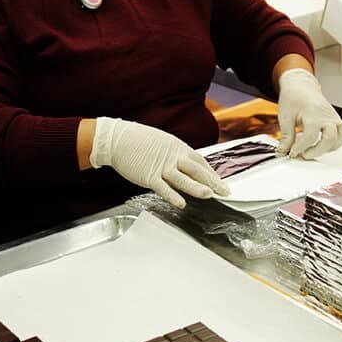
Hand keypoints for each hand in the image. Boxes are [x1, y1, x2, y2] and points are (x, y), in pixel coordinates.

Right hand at [90, 118, 229, 208]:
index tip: (221, 182)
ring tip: (209, 195)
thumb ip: (175, 154)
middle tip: (224, 191)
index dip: (211, 172)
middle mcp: (172, 156)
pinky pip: (163, 188)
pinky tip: (181, 203)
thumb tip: (186, 164)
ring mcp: (161, 167)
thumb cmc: (138, 140)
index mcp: (177, 147)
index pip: (200, 161)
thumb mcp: (162, 142)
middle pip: (196, 170)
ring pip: (183, 178)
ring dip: (197, 187)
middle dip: (212, 181)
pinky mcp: (148, 176)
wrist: (117, 138)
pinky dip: (172, 196)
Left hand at [276, 69, 341, 158]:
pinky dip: (336, 143)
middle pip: (330, 139)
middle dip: (316, 151)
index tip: (292, 153)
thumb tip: (283, 152)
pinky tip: (322, 145)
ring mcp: (334, 117)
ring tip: (313, 150)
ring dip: (328, 148)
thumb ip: (286, 136)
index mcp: (313, 113)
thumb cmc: (293, 98)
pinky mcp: (336, 120)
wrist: (301, 86)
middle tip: (303, 154)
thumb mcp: (285, 116)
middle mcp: (327, 115)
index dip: (300, 148)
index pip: (310, 136)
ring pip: (341, 137)